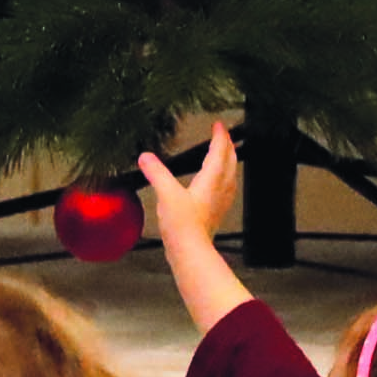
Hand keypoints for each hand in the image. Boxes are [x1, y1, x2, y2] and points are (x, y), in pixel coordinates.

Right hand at [144, 119, 242, 249]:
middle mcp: (220, 189)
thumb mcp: (166, 194)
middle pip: (230, 162)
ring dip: (229, 163)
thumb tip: (146, 158)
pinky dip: (224, 180)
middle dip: (228, 146)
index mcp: (211, 179)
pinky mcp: (215, 214)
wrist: (191, 251)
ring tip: (225, 157)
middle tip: (225, 137)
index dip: (220, 135)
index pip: (220, 151)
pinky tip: (216, 187)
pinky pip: (225, 191)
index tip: (219, 125)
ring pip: (230, 176)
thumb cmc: (183, 226)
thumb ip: (156, 173)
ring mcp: (219, 202)